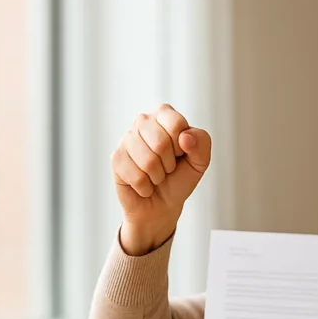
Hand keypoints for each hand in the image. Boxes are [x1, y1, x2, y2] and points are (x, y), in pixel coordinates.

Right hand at [111, 104, 211, 255]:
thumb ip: (201, 143)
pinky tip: (144, 184)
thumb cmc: (180, 177)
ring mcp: (127, 139)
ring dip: (157, 176)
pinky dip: (145, 187)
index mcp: (165, 115)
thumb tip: (185, 137)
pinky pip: (136, 176)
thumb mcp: (200, 161)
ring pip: (148, 161)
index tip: (182, 153)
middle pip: (161, 142)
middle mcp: (143, 121)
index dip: (183, 146)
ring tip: (156, 176)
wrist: (162, 203)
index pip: (176, 123)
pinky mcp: (116, 158)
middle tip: (168, 168)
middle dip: (170, 164)